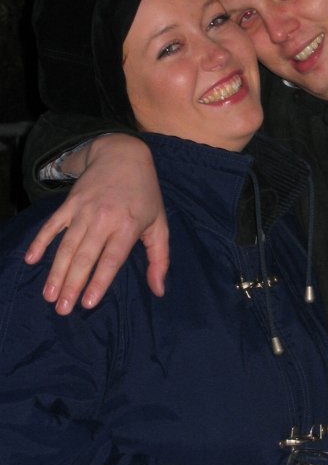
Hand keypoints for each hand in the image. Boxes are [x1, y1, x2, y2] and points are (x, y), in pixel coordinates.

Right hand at [24, 134, 169, 314]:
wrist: (123, 155)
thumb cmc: (145, 195)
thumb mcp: (160, 225)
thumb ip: (160, 259)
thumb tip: (159, 291)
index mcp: (128, 226)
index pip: (111, 259)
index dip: (99, 281)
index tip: (88, 302)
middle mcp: (104, 219)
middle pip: (84, 257)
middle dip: (72, 284)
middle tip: (62, 309)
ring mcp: (84, 210)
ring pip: (66, 245)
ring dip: (56, 271)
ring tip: (49, 295)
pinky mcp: (69, 203)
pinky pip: (52, 225)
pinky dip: (40, 241)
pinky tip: (30, 259)